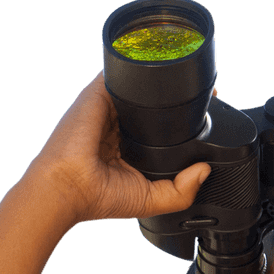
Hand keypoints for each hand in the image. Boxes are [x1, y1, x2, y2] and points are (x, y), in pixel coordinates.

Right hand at [27, 73, 216, 225]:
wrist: (69, 184)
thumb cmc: (101, 197)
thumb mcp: (151, 201)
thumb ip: (181, 191)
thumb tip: (205, 170)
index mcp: (129, 149)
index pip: (158, 131)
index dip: (181, 126)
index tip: (203, 118)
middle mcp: (119, 127)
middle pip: (153, 108)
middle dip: (176, 104)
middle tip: (203, 101)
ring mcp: (109, 107)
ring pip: (141, 89)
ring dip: (162, 85)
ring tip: (190, 87)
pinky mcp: (99, 92)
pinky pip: (124, 74)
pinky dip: (141, 72)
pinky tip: (161, 78)